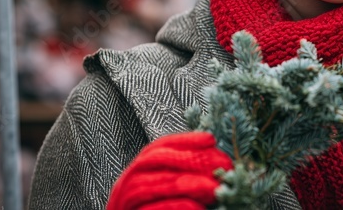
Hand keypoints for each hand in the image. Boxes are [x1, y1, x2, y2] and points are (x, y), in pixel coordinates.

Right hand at [107, 131, 232, 209]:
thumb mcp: (182, 195)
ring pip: (145, 185)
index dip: (184, 141)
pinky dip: (173, 207)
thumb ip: (193, 179)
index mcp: (139, 176)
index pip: (157, 149)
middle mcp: (124, 188)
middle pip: (151, 161)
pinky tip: (196, 208)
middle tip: (220, 165)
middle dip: (187, 158)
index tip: (211, 140)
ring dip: (182, 182)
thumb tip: (219, 162)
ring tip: (213, 188)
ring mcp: (122, 207)